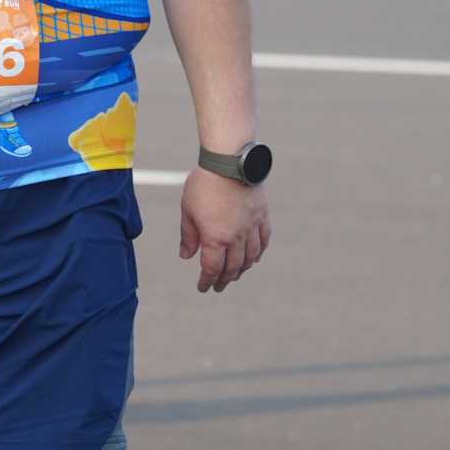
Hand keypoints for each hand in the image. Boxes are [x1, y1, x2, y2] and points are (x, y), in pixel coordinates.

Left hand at [178, 165, 270, 291]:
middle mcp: (236, 237)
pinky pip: (263, 241)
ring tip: (235, 275)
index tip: (203, 287)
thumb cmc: (204, 184)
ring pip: (250, 257)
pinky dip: (259, 253)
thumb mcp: (188, 210)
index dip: (207, 281)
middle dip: (224, 280)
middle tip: (218, 287)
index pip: (212, 268)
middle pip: (232, 267)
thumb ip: (189, 235)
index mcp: (215, 238)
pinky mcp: (263, 216)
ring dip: (242, 270)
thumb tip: (186, 256)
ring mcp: (252, 227)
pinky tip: (254, 258)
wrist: (230, 161)